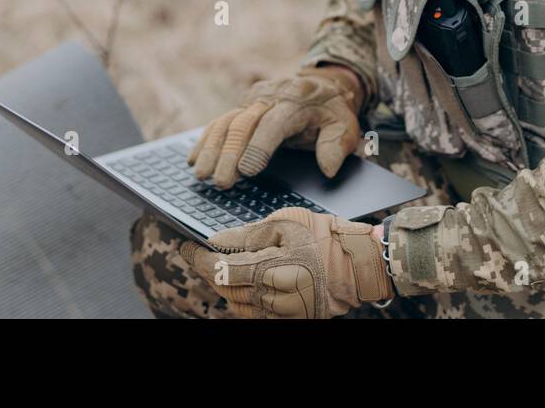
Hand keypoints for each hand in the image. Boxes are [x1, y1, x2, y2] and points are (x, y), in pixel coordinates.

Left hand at [180, 208, 391, 317]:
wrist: (358, 266)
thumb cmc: (324, 238)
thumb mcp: (286, 223)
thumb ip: (247, 234)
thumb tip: (215, 239)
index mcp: (270, 269)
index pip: (220, 270)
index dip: (198, 259)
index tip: (186, 248)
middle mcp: (272, 297)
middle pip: (225, 290)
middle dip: (211, 272)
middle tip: (203, 256)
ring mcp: (281, 314)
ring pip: (237, 306)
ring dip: (227, 288)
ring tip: (226, 270)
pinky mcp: (289, 321)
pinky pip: (255, 316)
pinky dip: (244, 303)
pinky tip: (244, 289)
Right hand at [188, 65, 364, 188]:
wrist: (322, 84)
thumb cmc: (332, 111)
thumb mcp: (345, 124)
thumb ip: (337, 145)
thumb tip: (328, 169)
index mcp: (297, 101)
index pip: (274, 124)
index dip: (259, 146)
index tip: (247, 171)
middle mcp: (270, 97)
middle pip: (243, 124)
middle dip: (229, 154)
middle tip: (220, 182)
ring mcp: (252, 100)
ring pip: (226, 122)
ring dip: (211, 149)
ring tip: (201, 175)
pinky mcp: (242, 106)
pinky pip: (219, 121)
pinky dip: (205, 140)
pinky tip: (194, 159)